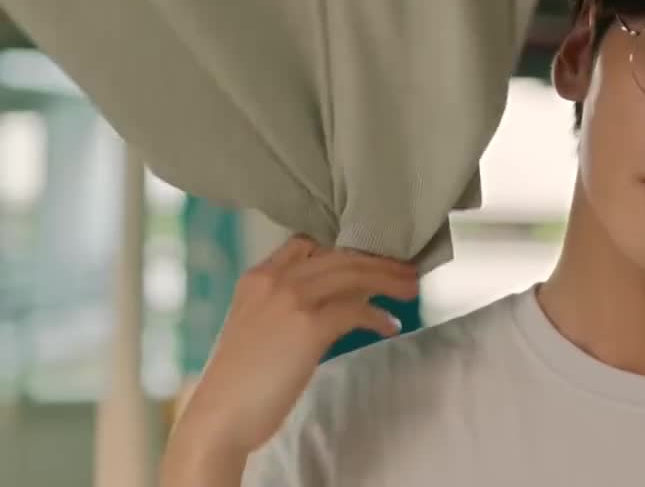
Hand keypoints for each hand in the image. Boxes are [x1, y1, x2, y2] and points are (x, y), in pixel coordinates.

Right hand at [167, 235, 419, 459]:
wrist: (220, 416)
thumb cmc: (241, 380)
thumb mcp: (259, 326)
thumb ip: (290, 305)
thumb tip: (344, 298)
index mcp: (257, 277)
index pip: (305, 243)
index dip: (343, 249)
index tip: (370, 259)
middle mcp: (274, 280)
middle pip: (339, 256)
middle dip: (378, 263)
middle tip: (407, 272)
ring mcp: (291, 300)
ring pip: (353, 274)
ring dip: (388, 281)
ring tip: (410, 290)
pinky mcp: (308, 326)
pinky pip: (356, 310)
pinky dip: (379, 317)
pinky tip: (390, 327)